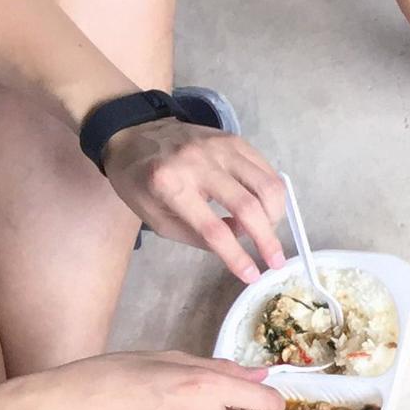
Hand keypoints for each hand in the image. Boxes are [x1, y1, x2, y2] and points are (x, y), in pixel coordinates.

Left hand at [100, 117, 287, 284]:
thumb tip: (240, 237)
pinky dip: (274, 194)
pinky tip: (266, 207)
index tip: (252, 275)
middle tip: (275, 260)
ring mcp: (219, 147)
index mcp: (169, 185)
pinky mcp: (234, 139)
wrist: (133, 134)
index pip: (212, 229)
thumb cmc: (140, 182)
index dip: (236, 256)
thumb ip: (197, 234)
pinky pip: (267, 169)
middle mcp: (197, 162)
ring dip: (275, 215)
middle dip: (266, 239)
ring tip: (269, 229)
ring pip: (266, 185)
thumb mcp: (157, 218)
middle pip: (246, 206)